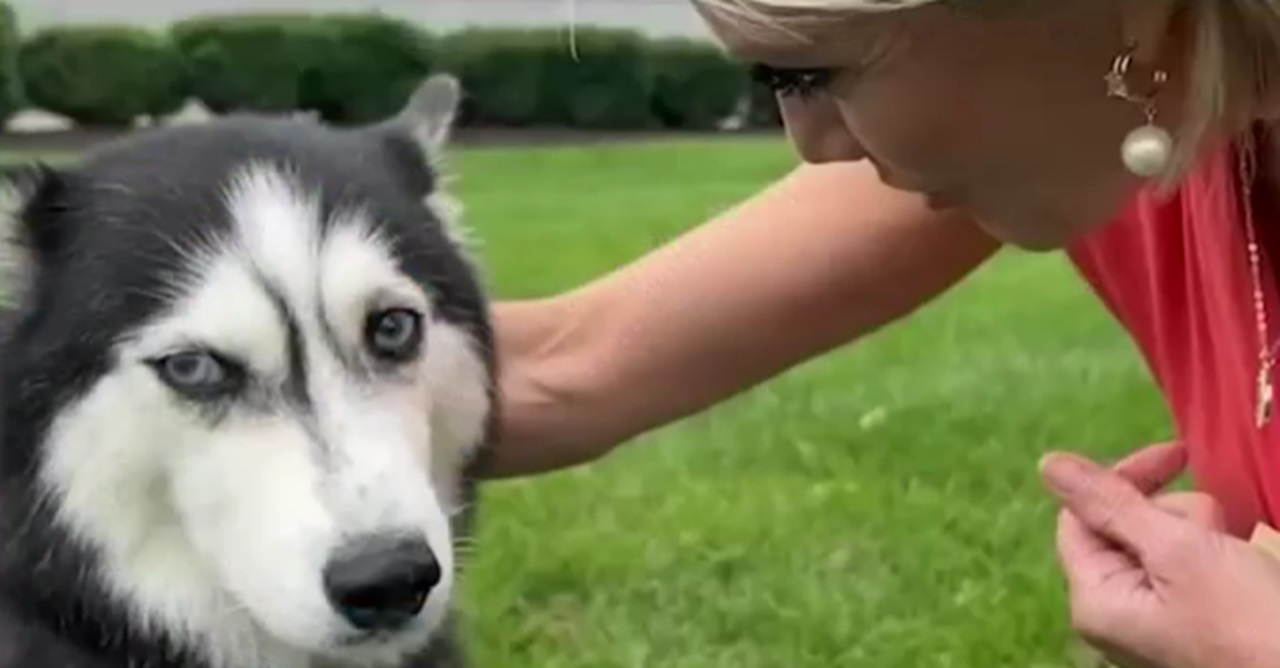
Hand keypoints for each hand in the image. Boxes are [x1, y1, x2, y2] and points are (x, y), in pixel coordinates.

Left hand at [1041, 442, 1279, 667]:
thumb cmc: (1246, 619)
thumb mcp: (1177, 550)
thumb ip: (1110, 504)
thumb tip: (1048, 464)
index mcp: (1094, 599)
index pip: (1081, 516)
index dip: (1122, 480)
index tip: (1177, 456)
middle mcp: (1114, 611)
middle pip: (1125, 527)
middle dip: (1175, 516)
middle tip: (1214, 532)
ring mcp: (1153, 617)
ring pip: (1165, 542)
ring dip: (1203, 536)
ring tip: (1237, 560)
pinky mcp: (1190, 618)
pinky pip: (1190, 567)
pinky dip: (1218, 556)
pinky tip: (1246, 567)